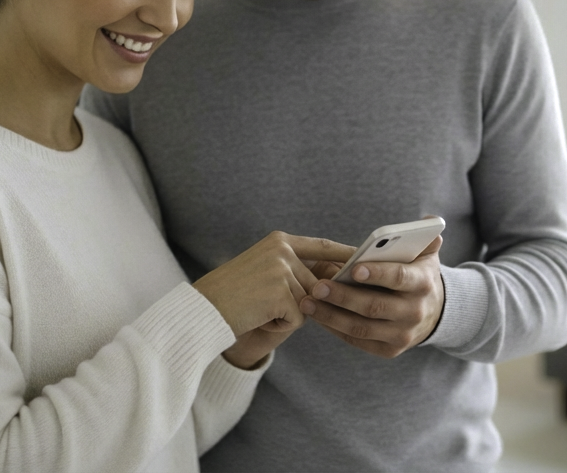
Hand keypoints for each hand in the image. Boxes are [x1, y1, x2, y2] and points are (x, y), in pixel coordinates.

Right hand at [193, 232, 354, 368]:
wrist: (202, 310)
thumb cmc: (231, 296)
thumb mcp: (264, 272)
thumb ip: (295, 272)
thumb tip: (334, 281)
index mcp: (279, 241)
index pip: (322, 246)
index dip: (345, 254)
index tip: (365, 258)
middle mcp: (283, 250)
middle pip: (317, 284)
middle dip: (299, 302)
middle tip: (263, 303)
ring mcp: (282, 270)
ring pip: (308, 303)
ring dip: (287, 314)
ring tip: (258, 308)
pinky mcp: (280, 293)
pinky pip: (297, 319)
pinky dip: (280, 325)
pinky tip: (258, 316)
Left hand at [299, 236, 444, 357]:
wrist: (433, 313)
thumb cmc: (418, 276)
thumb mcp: (425, 256)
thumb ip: (424, 238)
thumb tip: (427, 221)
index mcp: (423, 284)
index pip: (399, 278)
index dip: (377, 274)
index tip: (353, 268)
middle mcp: (415, 313)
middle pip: (374, 306)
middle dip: (343, 296)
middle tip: (318, 286)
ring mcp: (402, 335)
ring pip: (361, 327)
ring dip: (331, 315)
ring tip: (308, 302)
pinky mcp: (389, 350)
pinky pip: (357, 340)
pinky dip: (335, 328)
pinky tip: (318, 315)